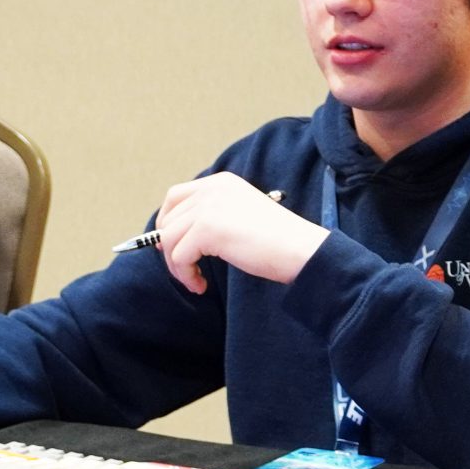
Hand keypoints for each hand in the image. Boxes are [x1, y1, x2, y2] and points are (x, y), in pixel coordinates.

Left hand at [151, 172, 328, 294]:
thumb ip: (212, 216)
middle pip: (168, 218)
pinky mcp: (208, 228)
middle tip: (185, 269)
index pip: (175, 196)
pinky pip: (179, 256)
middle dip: (170, 248)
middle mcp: (212, 189)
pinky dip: (186, 275)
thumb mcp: (240, 215)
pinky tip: (201, 285)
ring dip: (177, 266)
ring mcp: (209, 207)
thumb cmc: (278, 241)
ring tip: (195, 281)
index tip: (171, 246)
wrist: (301, 250)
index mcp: (221, 183)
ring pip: (168, 239)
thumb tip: (174, 235)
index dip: (167, 222)